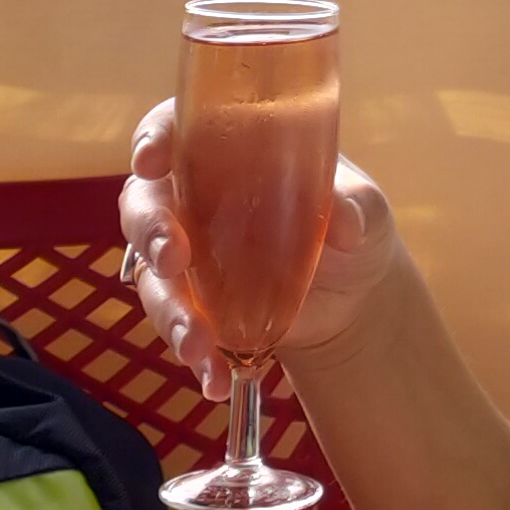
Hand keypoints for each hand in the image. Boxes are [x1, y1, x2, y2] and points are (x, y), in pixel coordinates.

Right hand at [121, 96, 403, 398]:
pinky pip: (178, 325)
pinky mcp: (195, 305)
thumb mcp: (364, 207)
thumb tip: (343, 222)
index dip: (154, 138)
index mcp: (226, 150)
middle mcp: (193, 198)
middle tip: (172, 258)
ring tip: (198, 347)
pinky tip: (215, 380)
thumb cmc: (351, 222)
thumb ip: (353, 205)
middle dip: (150, 231)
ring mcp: (189, 255)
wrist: (356, 294)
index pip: (175, 128)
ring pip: (153, 276)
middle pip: (144, 204)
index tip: (152, 158)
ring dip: (169, 311)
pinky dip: (194, 354)